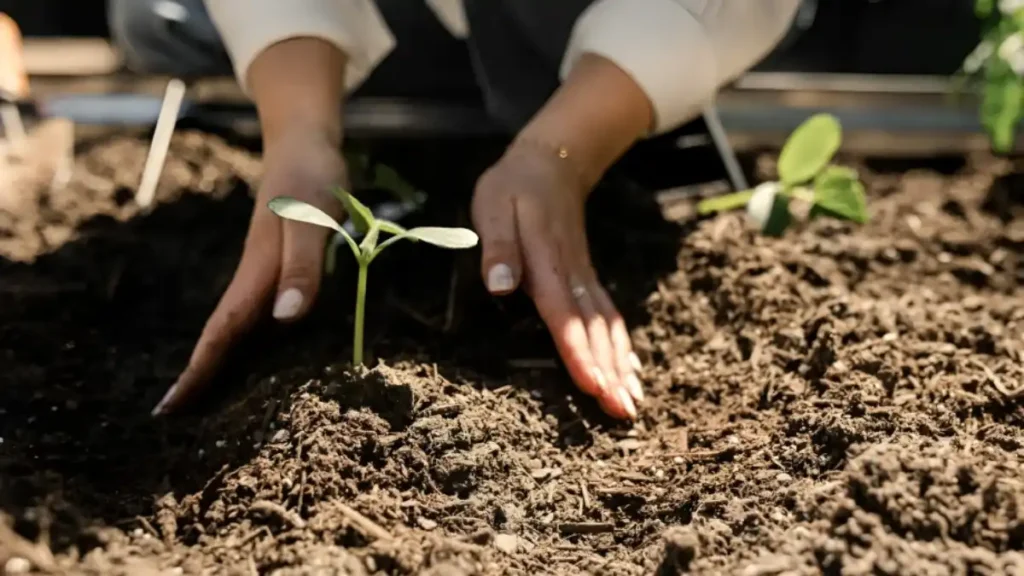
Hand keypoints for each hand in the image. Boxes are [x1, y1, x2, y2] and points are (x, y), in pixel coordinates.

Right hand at [152, 127, 346, 414]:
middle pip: (223, 332)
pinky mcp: (279, 261)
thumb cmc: (313, 177)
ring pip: (240, 323)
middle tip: (176, 416)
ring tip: (209, 396)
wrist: (306, 141)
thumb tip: (284, 320)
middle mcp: (257, 275)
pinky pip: (258, 308)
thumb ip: (303, 264)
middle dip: (202, 374)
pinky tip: (256, 348)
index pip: (222, 330)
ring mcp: (266, 268)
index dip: (200, 369)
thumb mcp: (313, 217)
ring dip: (222, 358)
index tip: (170, 408)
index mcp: (258, 271)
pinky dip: (249, 334)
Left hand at [472, 141, 642, 419]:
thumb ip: (498, 248)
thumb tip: (500, 287)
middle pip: (594, 329)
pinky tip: (632, 373)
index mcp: (547, 262)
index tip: (594, 385)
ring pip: (607, 326)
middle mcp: (572, 275)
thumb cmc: (513, 188)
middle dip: (609, 372)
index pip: (563, 314)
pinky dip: (622, 347)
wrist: (551, 163)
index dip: (578, 352)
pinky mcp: (587, 279)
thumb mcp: (493, 207)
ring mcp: (584, 278)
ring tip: (631, 404)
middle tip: (622, 412)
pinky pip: (609, 316)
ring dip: (620, 365)